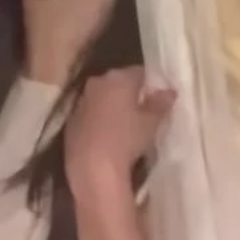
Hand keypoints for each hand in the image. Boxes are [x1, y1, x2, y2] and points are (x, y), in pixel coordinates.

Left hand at [65, 67, 174, 197]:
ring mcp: (81, 101)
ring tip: (127, 125)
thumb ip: (160, 104)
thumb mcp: (151, 123)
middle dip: (131, 93)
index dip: (151, 84)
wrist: (91, 166)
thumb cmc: (126, 139)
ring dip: (113, 106)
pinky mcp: (71, 120)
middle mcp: (97, 83)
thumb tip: (169, 92)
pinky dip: (100, 120)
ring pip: (103, 97)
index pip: (139, 72)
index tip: (158, 98)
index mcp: (118, 78)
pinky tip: (108, 136)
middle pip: (119, 82)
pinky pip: (90, 113)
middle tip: (144, 111)